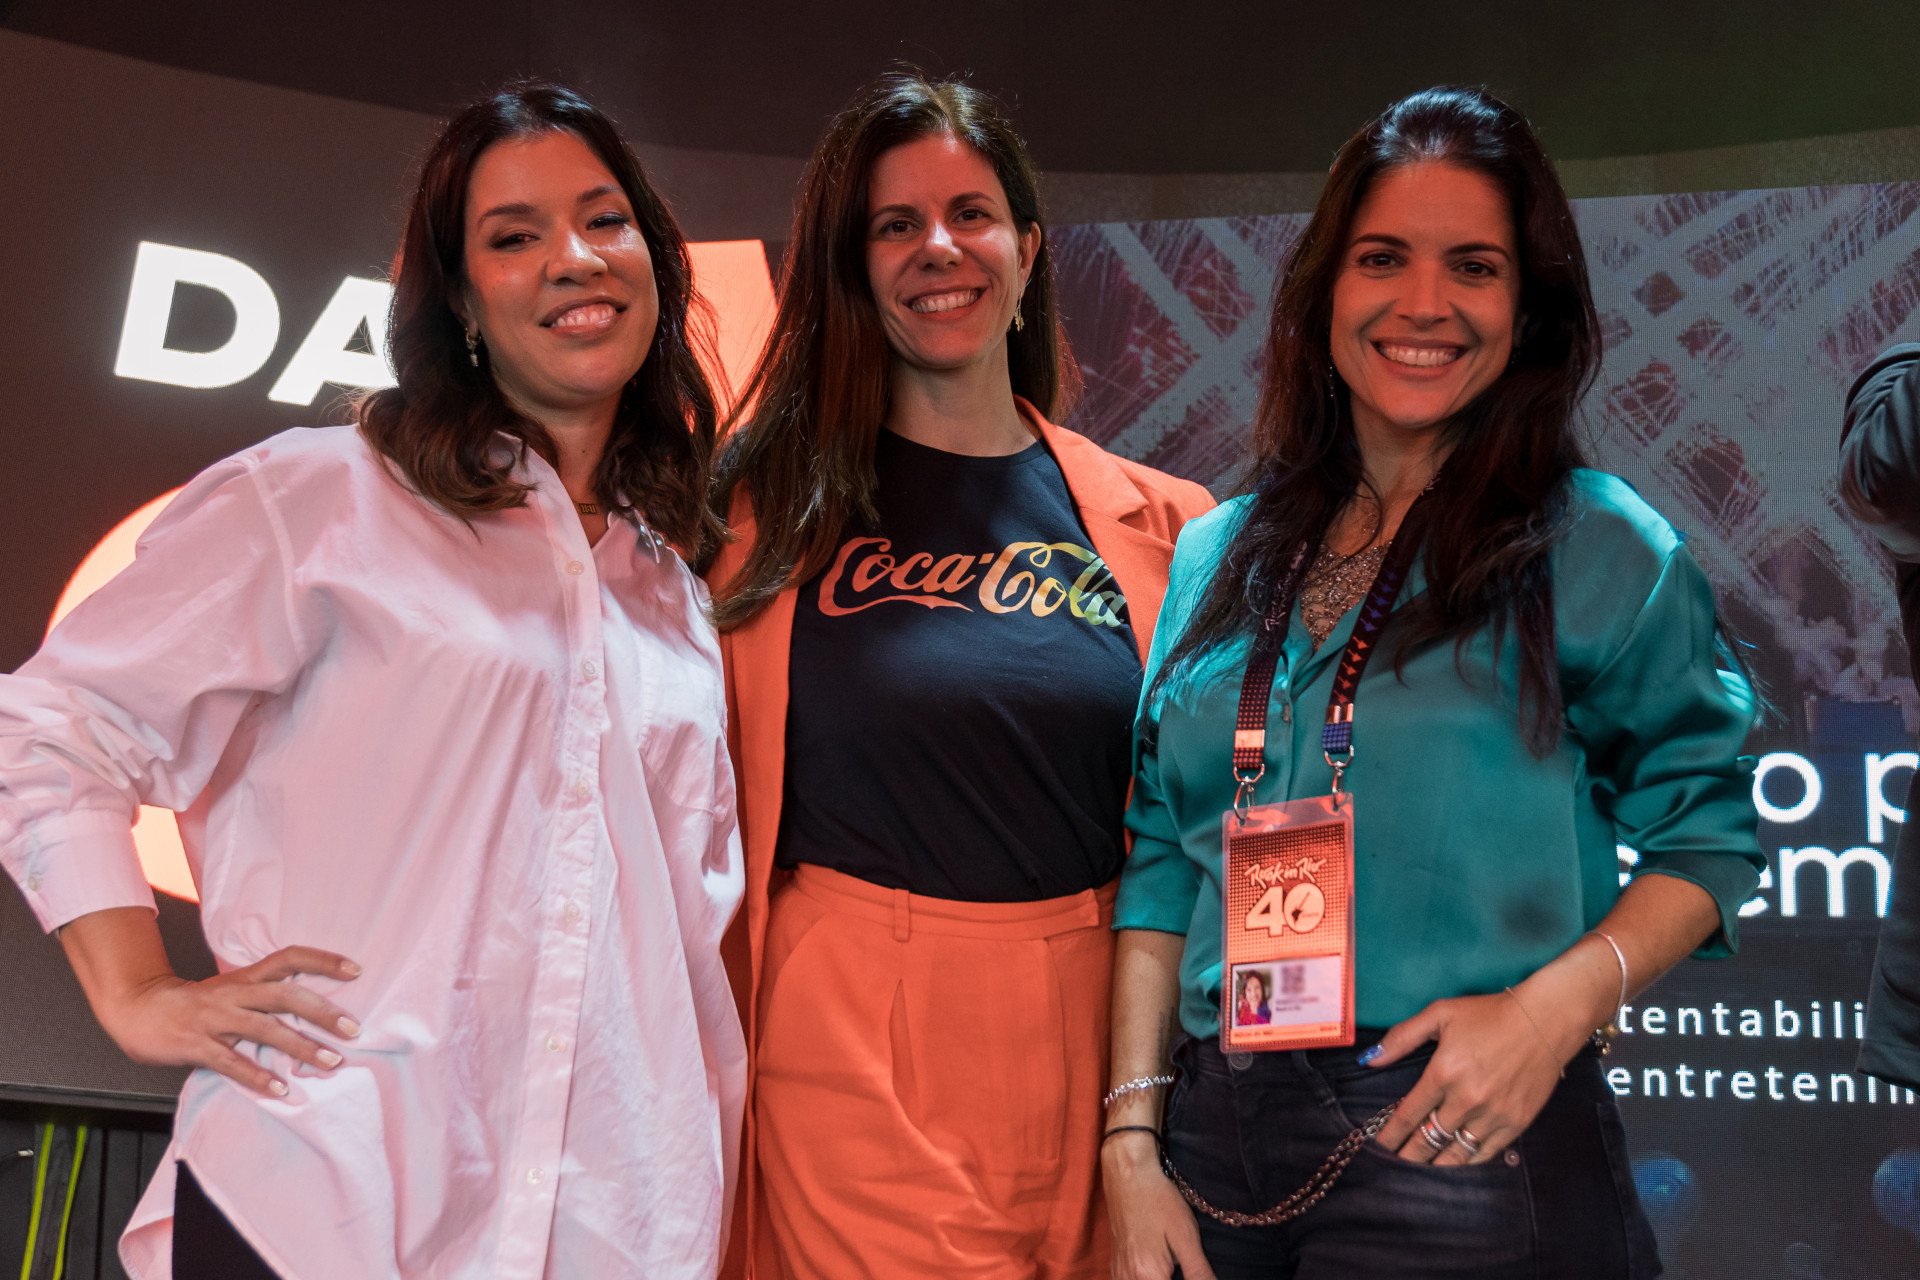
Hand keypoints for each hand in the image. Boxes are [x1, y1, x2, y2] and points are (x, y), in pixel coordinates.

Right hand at [95, 946, 362, 1096]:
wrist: (136, 1008)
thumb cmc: (193, 1004)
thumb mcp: (230, 990)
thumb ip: (264, 996)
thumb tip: (311, 1010)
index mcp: (244, 977)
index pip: (289, 957)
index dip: (323, 960)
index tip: (356, 970)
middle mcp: (233, 993)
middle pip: (285, 995)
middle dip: (322, 1012)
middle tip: (352, 1029)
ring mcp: (214, 1018)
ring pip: (264, 1028)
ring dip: (300, 1047)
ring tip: (330, 1062)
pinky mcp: (195, 1045)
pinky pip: (230, 1061)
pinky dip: (257, 1076)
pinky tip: (280, 1090)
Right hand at [1103, 1133, 1216, 1279]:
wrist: (1128, 1175)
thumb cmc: (1159, 1200)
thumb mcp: (1185, 1235)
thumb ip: (1197, 1271)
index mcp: (1149, 1275)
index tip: (1194, 1271)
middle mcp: (1130, 1278)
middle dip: (1173, 1277)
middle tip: (1182, 1262)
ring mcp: (1119, 1272)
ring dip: (1159, 1278)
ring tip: (1172, 1265)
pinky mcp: (1115, 1264)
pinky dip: (1145, 1278)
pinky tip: (1157, 1268)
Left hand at [1361, 988, 1574, 1166]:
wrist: (1545, 1020)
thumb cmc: (1489, 1015)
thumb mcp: (1440, 1014)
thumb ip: (1402, 1037)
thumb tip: (1369, 1059)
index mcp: (1443, 1073)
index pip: (1408, 1115)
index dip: (1390, 1136)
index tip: (1378, 1148)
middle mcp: (1467, 1099)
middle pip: (1428, 1140)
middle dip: (1408, 1157)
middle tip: (1393, 1169)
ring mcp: (1494, 1115)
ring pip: (1456, 1153)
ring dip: (1435, 1166)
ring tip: (1420, 1174)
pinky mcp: (1516, 1123)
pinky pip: (1485, 1153)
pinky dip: (1467, 1162)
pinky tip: (1454, 1165)